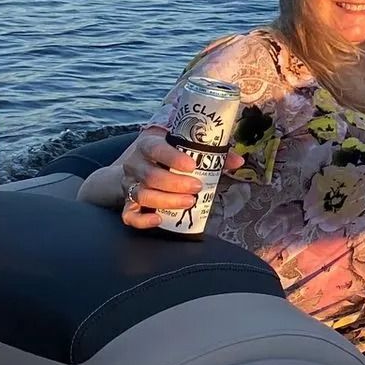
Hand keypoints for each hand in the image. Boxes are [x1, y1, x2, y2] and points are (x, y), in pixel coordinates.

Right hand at [115, 129, 243, 230]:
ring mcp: (129, 184)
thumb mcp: (183, 147)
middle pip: (151, 176)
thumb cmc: (167, 154)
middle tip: (197, 187)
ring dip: (167, 201)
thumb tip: (237, 161)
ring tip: (189, 201)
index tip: (193, 165)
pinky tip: (159, 219)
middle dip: (176, 184)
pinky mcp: (127, 203)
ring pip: (142, 195)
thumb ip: (211, 153)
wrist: (139, 163)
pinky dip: (142, 220)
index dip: (173, 158)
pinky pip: (129, 215)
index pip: (156, 148)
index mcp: (148, 145)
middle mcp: (136, 164)